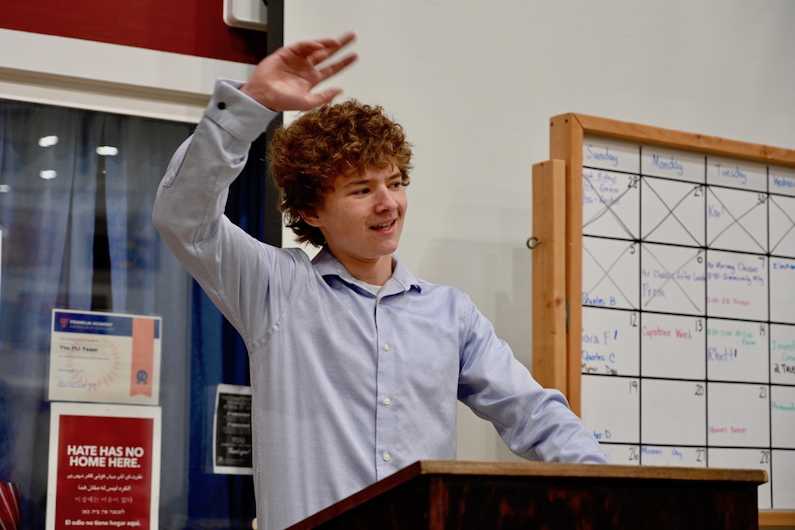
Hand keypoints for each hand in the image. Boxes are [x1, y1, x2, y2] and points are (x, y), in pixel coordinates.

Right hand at [241, 32, 357, 111]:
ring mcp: (297, 60)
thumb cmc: (281, 102)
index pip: (331, 69)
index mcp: (311, 80)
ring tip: (337, 41)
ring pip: (316, 48)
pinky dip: (311, 44)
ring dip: (327, 43)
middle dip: (339, 46)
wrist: (263, 96)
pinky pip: (301, 46)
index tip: (354, 56)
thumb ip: (324, 97)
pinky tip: (319, 45)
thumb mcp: (307, 103)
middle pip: (326, 54)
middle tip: (351, 37)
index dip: (343, 63)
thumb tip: (340, 90)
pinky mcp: (287, 53)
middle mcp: (306, 68)